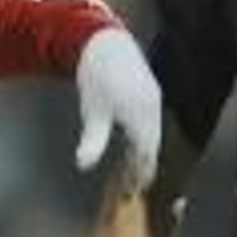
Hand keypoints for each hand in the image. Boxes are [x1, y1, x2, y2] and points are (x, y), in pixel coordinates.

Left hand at [74, 25, 161, 189]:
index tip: (130, 192)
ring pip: (153, 135)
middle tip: (132, 189)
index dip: (139, 174)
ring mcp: (154, 100)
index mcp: (140, 114)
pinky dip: (144, 139)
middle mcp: (152, 107)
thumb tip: (83, 165)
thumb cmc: (95, 78)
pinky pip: (151, 124)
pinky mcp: (151, 94)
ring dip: (144, 154)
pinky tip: (132, 148)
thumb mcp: (93, 112)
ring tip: (133, 173)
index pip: (145, 154)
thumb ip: (92, 141)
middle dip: (143, 168)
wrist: (104, 45)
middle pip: (152, 146)